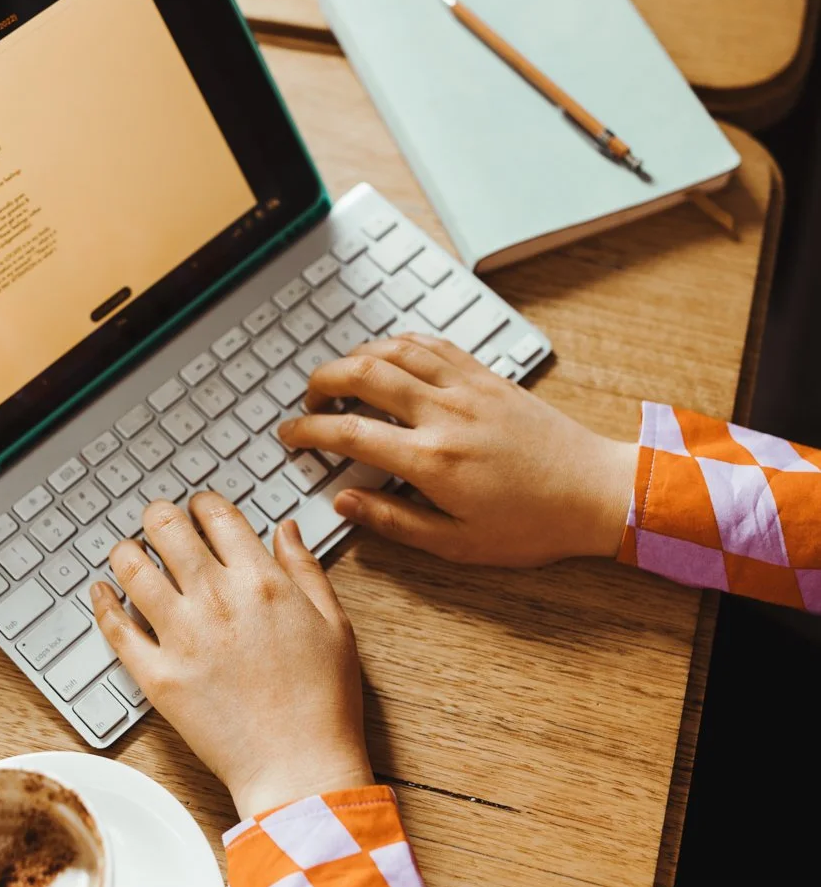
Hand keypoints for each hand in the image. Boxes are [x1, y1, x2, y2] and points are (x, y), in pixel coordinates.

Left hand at [90, 496, 370, 818]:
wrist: (298, 766)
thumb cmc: (323, 701)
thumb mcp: (334, 624)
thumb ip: (305, 569)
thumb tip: (286, 529)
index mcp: (261, 581)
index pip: (217, 516)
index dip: (203, 503)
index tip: (199, 508)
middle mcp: (217, 599)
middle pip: (167, 529)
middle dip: (159, 516)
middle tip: (157, 520)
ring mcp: (182, 637)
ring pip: (133, 568)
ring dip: (126, 551)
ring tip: (128, 551)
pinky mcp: (157, 676)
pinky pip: (116, 628)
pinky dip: (103, 603)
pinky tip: (101, 592)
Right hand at [278, 334, 636, 566]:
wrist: (596, 493)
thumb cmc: (533, 525)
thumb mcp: (457, 542)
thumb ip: (394, 521)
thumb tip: (344, 502)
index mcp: (433, 460)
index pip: (349, 431)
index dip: (308, 430)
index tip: (289, 435)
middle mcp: (446, 414)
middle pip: (363, 373)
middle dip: (322, 380)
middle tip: (307, 400)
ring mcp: (469, 388)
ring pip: (395, 349)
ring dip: (356, 356)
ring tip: (340, 378)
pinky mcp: (488, 376)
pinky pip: (433, 343)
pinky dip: (399, 343)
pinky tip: (388, 356)